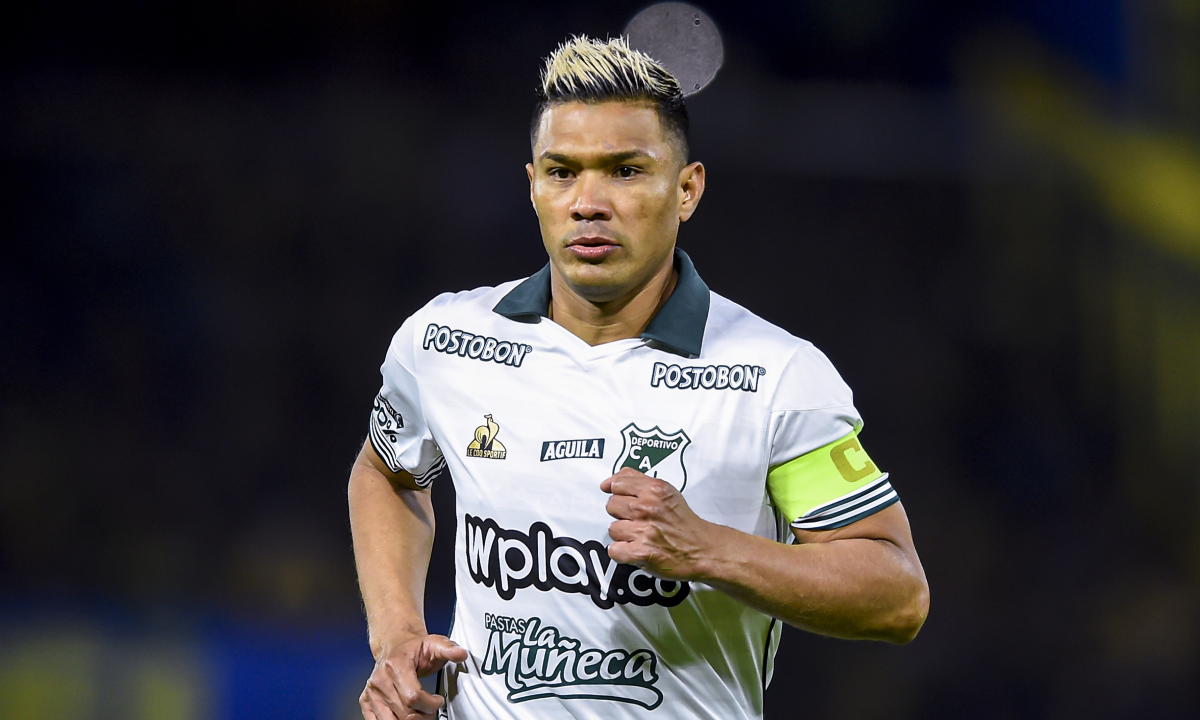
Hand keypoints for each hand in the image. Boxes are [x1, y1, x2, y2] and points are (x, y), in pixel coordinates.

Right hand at [360, 634, 467, 719]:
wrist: (395, 645)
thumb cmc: (414, 648)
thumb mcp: (435, 643)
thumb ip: (449, 649)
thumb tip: (461, 654)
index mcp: (395, 665)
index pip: (413, 697)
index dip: (430, 704)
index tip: (438, 700)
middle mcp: (380, 679)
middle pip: (404, 712)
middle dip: (423, 715)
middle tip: (431, 709)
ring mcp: (371, 691)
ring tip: (420, 713)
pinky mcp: (366, 700)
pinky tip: (404, 715)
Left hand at [601, 468, 716, 580]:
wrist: (702, 549)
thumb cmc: (683, 522)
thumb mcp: (666, 491)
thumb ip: (637, 480)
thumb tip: (609, 482)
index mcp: (654, 490)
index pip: (617, 484)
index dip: (620, 494)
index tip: (624, 500)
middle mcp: (647, 508)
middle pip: (612, 506)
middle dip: (622, 514)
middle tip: (638, 520)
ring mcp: (643, 530)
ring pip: (612, 529)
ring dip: (624, 535)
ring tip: (640, 535)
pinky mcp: (640, 552)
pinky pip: (614, 550)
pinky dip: (622, 552)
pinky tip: (635, 549)